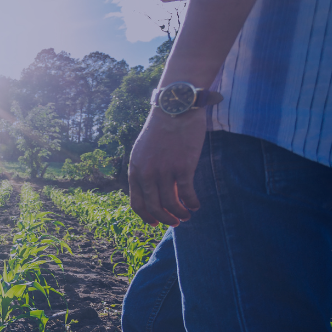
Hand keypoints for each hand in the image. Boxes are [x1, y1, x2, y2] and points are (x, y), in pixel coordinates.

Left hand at [128, 108, 205, 226]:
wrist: (175, 108)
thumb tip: (153, 189)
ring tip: (187, 216)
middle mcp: (146, 173)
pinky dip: (192, 203)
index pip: (136, 203)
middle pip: (154, 207)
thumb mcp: (143, 151)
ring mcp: (164, 171)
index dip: (146, 216)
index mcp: (135, 170)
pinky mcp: (182, 167)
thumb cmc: (161, 129)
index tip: (155, 223)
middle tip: (175, 223)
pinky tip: (196, 205)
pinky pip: (186, 194)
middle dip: (165, 219)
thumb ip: (145, 170)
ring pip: (170, 204)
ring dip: (180, 214)